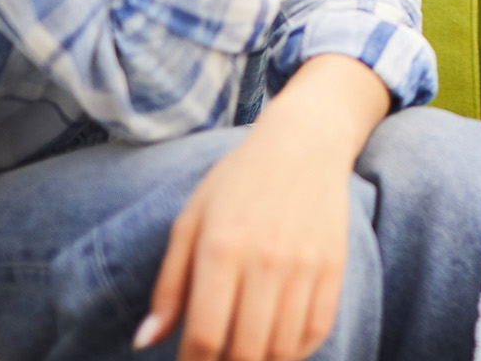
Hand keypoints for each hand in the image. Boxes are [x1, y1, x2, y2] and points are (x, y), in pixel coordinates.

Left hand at [134, 56, 391, 360]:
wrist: (304, 143)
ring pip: (283, 347)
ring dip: (261, 360)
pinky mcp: (334, 265)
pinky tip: (278, 342)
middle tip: (218, 357)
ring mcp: (305, 265)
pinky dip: (296, 348)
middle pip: (246, 350)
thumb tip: (146, 341)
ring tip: (245, 350)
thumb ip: (169, 285)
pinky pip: (317, 329)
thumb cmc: (237, 182)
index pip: (205, 335)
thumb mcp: (190, 221)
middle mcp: (265, 260)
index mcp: (220, 248)